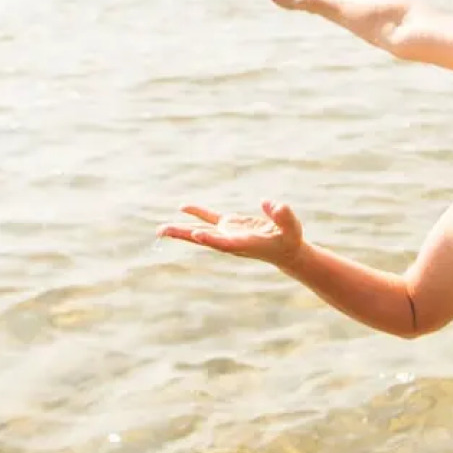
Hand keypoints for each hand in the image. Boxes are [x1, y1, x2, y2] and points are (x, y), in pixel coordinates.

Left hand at [157, 200, 303, 268]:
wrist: (286, 250)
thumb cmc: (290, 239)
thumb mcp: (292, 229)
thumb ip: (283, 216)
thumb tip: (268, 202)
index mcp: (244, 244)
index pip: (224, 243)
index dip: (210, 239)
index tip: (196, 234)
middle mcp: (231, 241)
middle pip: (203, 238)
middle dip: (183, 235)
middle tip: (161, 232)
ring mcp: (228, 233)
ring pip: (201, 229)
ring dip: (181, 229)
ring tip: (160, 229)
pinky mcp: (230, 225)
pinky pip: (209, 218)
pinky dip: (197, 212)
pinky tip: (183, 207)